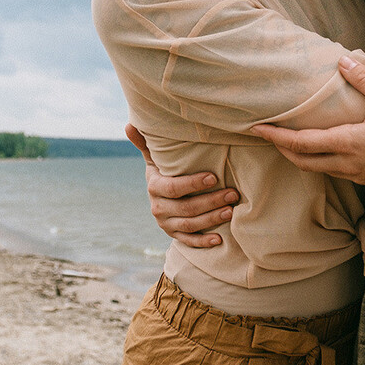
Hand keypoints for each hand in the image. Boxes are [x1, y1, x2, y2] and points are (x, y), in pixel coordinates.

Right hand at [125, 124, 238, 247]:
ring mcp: (166, 223)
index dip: (193, 183)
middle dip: (211, 201)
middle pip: (186, 208)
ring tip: (231, 210)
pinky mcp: (174, 235)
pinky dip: (203, 241)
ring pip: (190, 225)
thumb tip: (130, 123)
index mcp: (154, 186)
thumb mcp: (156, 158)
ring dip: (212, 219)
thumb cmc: (165, 170)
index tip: (214, 176)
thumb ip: (147, 143)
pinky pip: (188, 241)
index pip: (173, 188)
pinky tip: (219, 239)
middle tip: (233, 193)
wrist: (162, 197)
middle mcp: (158, 207)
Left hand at [250, 56, 364, 188]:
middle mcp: (345, 163)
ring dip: (297, 156)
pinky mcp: (363, 178)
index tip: (257, 128)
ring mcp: (353, 174)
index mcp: (347, 143)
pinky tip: (320, 148)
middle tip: (266, 134)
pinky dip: (316, 161)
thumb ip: (364, 80)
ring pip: (315, 169)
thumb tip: (342, 59)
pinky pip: (331, 171)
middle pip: (301, 161)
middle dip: (280, 149)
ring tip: (287, 140)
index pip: (301, 143)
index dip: (276, 136)